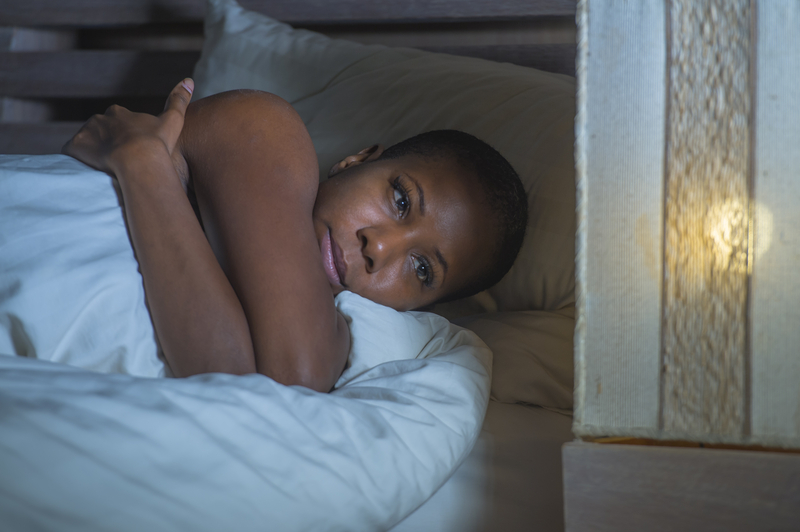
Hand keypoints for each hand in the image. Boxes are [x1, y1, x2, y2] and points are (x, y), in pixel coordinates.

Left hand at [62, 79, 193, 177]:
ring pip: (86, 141)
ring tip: (106, 168)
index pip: (117, 121)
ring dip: (93, 152)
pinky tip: (90, 170)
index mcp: (119, 113)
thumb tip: (189, 80)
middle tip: (119, 160)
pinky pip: (72, 153)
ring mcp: (85, 132)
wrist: (139, 161)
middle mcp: (100, 119)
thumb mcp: (173, 120)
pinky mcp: (74, 147)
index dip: (124, 135)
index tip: (132, 148)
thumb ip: (179, 100)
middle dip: (106, 143)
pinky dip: (78, 159)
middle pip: (100, 131)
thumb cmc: (157, 142)